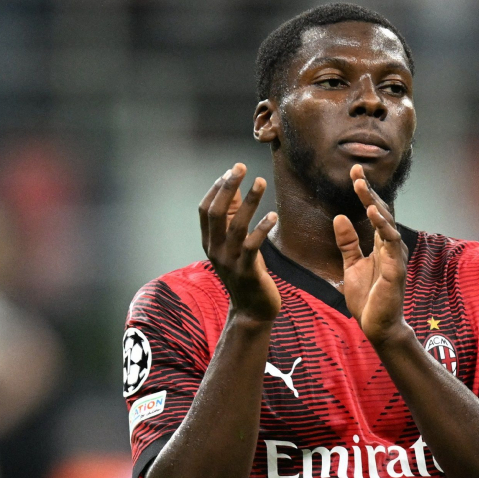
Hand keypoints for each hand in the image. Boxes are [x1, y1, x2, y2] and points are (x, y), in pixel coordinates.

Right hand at [199, 163, 279, 321]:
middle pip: (216, 213)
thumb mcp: (236, 243)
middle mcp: (215, 250)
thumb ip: (233, 217)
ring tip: (260, 181)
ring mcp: (230, 262)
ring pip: (236, 226)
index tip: (231, 170)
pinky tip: (273, 215)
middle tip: (241, 167)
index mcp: (210, 242)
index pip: (206, 210)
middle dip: (227, 187)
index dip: (216, 188)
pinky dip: (262, 228)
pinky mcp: (247, 271)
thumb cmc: (246, 271)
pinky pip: (252, 246)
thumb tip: (234, 186)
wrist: (252, 310)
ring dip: (249, 202)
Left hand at [333, 164, 410, 345]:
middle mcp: (390, 246)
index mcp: (380, 244)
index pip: (374, 211)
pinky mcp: (395, 268)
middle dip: (368, 191)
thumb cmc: (368, 298)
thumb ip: (348, 243)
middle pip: (381, 211)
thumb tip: (340, 217)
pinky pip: (390, 242)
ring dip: (374, 203)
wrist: (377, 327)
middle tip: (356, 171)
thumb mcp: (351, 266)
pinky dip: (383, 226)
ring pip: (386, 222)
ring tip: (361, 186)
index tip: (354, 172)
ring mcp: (395, 256)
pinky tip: (373, 212)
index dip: (365, 192)